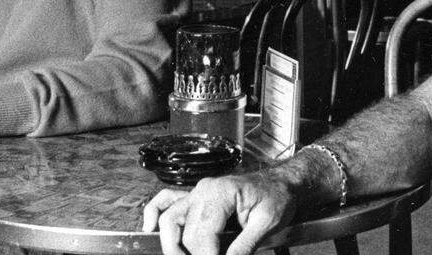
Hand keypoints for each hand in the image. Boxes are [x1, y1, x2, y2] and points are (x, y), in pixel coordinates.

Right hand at [142, 173, 297, 254]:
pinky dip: (154, 214)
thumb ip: (244, 246)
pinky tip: (150, 230)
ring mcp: (197, 192)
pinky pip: (166, 201)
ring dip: (170, 243)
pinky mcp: (195, 198)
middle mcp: (204, 190)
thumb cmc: (277, 198)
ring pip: (169, 219)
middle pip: (186, 231)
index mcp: (221, 192)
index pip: (203, 232)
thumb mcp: (267, 224)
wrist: (281, 184)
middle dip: (192, 254)